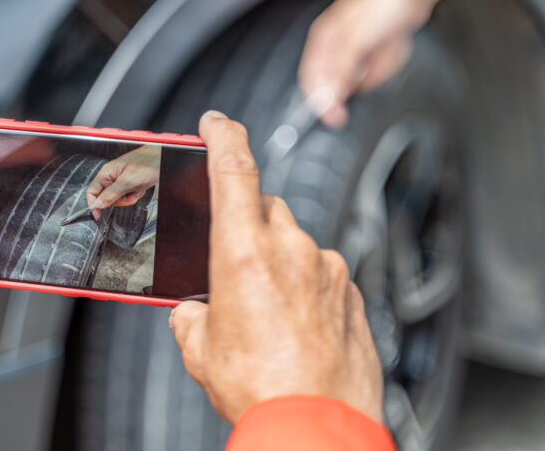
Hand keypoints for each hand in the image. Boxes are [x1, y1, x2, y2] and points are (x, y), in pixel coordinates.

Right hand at [86, 145, 159, 219]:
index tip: (97, 215)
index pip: (92, 191)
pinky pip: (129, 195)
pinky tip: (141, 188)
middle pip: (107, 197)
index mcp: (107, 173)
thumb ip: (111, 193)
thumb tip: (98, 204)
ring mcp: (122, 180)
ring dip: (129, 197)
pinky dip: (136, 194)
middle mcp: (112, 176)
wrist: (162, 158)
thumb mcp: (127, 181)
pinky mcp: (131, 183)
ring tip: (137, 189)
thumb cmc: (147, 163)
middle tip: (128, 194)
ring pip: (119, 198)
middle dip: (120, 200)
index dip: (93, 204)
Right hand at [169, 111, 382, 423]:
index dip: (223, 136)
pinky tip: (298, 323)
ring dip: (280, 263)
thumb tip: (194, 313)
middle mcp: (291, 249)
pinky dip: (308, 286)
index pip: (234, 170)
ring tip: (269, 313)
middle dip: (250, 226)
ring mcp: (327, 268)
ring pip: (297, 244)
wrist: (317, 425)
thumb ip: (192, 317)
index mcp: (244, 253)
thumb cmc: (261, 389)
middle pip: (267, 209)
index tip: (216, 123)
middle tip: (238, 268)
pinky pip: (323, 272)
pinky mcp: (351, 290)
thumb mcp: (202, 350)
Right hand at [298, 0, 434, 126]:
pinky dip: (387, 63)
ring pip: (362, 79)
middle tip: (371, 67)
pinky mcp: (374, 51)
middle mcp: (336, 46)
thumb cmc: (380, 3)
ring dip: (377, 69)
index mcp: (323, 41)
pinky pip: (378, 71)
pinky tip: (391, 46)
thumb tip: (327, 99)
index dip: (322, 101)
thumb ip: (338, 73)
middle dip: (358, 78)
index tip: (335, 118)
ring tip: (384, 48)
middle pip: (339, 83)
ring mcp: (357, 49)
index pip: (312, 80)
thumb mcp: (355, 42)